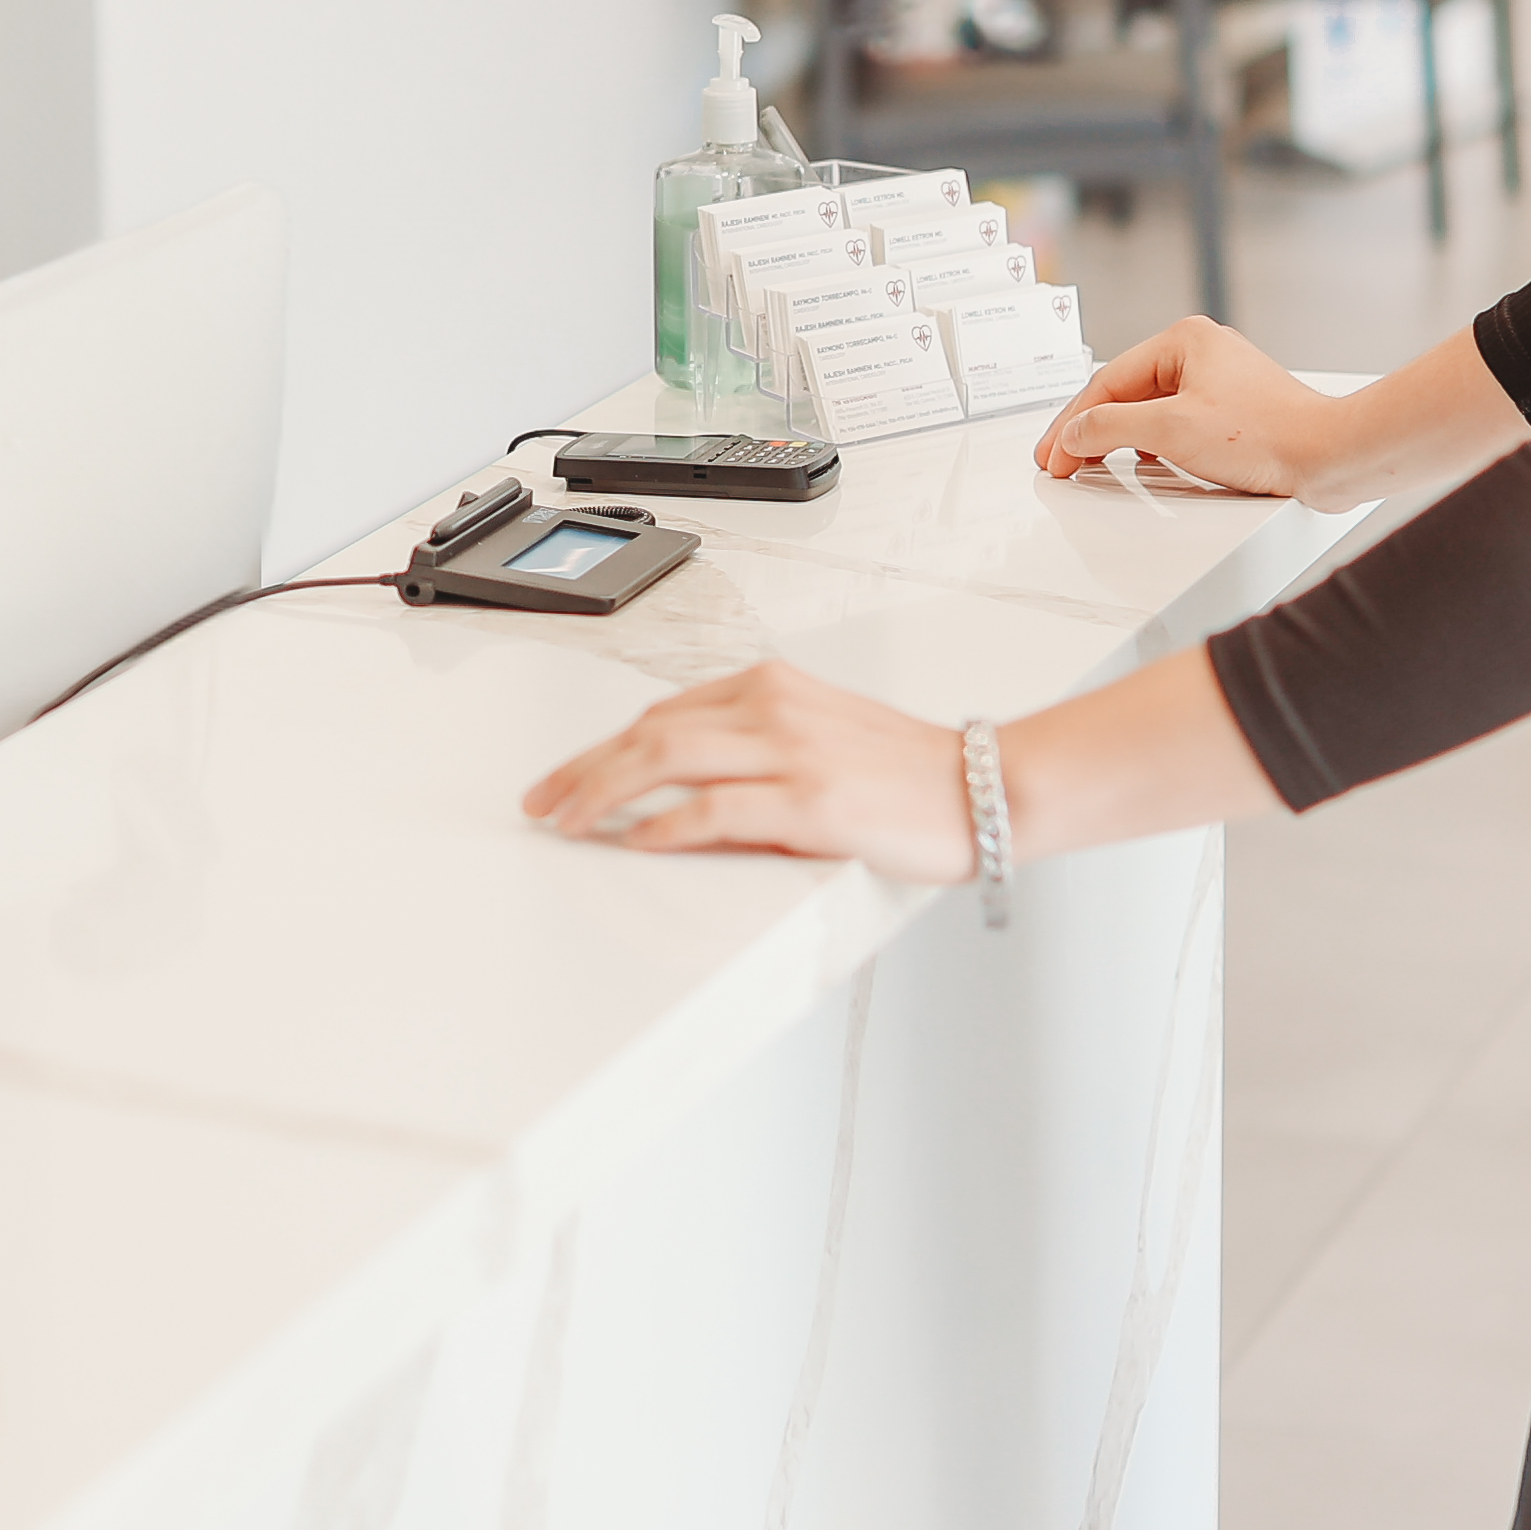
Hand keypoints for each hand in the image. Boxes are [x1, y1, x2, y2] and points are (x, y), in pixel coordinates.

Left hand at [517, 662, 975, 877]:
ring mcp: (791, 751)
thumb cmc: (910, 772)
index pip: (663, 713)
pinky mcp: (812, 800)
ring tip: (569, 821)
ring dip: (604, 791)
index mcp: (772, 687)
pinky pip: (716, 810)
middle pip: (649, 731)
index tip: (566, 775)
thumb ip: (752, 750)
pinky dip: (667, 826)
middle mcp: (774, 707)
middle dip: (583, 768)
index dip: (604, 747)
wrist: (988, 787)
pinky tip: (638, 842)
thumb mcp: (820, 738)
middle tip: (542, 800)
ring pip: (666, 758)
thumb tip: (676, 794)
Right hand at [1034, 316, 1348, 496]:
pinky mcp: (1234, 411)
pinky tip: (1145, 463)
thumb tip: (1073, 434)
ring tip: (1091, 463)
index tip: (1052, 457)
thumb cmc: (1268, 436)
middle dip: (1090, 429)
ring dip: (1118, 437)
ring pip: (1149, 408)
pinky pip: (1175, 422)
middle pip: (1124, 392)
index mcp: (1183, 339)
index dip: (1071, 423)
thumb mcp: (1171, 430)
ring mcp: (1219, 381)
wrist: (1331, 457)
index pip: (1106, 382)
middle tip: (1060, 462)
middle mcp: (1201, 352)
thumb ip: (1109, 427)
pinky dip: (1151, 443)